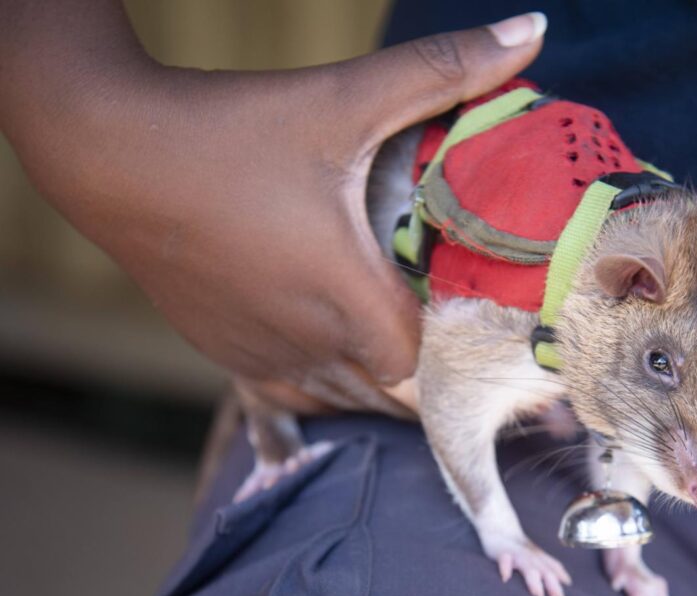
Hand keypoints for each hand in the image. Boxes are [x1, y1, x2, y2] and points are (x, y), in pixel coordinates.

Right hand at [0, 2, 544, 387]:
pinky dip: (323, 382)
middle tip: (448, 327)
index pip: (426, 361)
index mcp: (345, 293)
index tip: (477, 317)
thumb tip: (530, 29)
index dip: (458, 347)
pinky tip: (331, 349)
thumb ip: (442, 71)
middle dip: (426, 367)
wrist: (107, 150)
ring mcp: (260, 352)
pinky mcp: (222, 352)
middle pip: (391, 389)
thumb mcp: (344, 98)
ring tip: (401, 341)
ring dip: (376, 379)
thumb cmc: (229, 129)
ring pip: (343, 398)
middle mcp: (307, 339)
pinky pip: (290, 394)